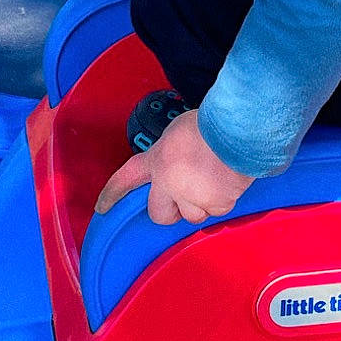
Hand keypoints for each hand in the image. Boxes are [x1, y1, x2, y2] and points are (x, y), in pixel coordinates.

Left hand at [94, 108, 254, 225]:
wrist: (239, 129)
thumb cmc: (212, 124)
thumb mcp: (179, 133)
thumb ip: (171, 154)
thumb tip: (179, 165)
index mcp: (157, 159)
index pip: (127, 177)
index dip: (113, 193)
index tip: (102, 207)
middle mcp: (169, 182)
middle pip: (159, 214)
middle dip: (172, 210)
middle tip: (187, 197)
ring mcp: (191, 196)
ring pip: (192, 216)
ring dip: (202, 204)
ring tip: (217, 179)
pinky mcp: (215, 205)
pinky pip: (217, 211)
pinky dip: (224, 200)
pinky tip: (230, 179)